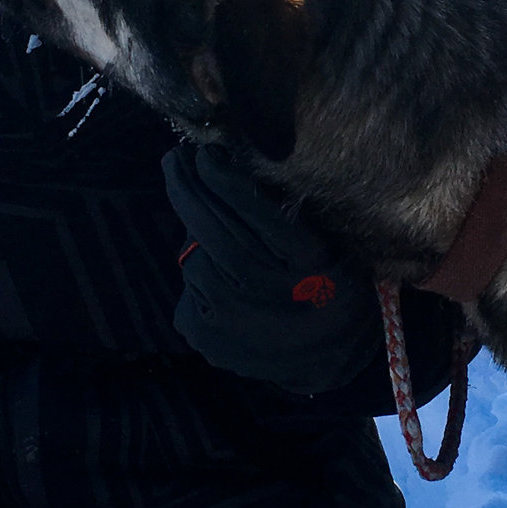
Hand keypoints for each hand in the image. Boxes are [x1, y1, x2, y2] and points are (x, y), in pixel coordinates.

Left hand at [163, 144, 379, 394]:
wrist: (332, 354)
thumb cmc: (331, 282)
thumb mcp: (327, 241)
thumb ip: (287, 211)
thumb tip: (228, 169)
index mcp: (311, 262)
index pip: (257, 214)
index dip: (225, 181)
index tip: (205, 152)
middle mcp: (273, 294)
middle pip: (215, 233)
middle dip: (189, 190)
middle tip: (174, 160)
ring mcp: (237, 322)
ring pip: (195, 260)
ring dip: (194, 235)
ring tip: (203, 221)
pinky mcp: (210, 340)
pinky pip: (189, 291)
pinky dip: (197, 271)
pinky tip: (210, 267)